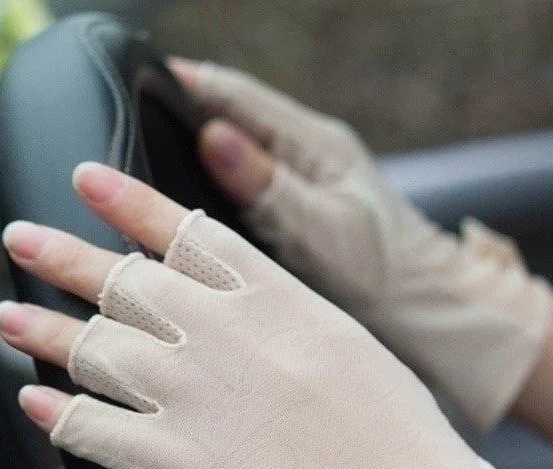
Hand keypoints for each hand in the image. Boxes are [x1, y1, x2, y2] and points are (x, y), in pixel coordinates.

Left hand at [0, 163, 552, 468]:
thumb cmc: (414, 453)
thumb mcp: (358, 362)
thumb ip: (293, 332)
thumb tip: (240, 319)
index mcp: (293, 310)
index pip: (194, 238)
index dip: (133, 204)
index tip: (92, 179)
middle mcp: (244, 344)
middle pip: (133, 284)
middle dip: (68, 256)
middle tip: (24, 237)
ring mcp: (213, 408)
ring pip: (101, 350)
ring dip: (45, 332)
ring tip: (10, 317)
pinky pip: (102, 434)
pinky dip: (61, 418)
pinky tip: (38, 406)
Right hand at [170, 58, 549, 430]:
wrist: (418, 301)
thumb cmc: (382, 270)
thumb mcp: (321, 229)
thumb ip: (268, 185)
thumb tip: (215, 138)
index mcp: (315, 144)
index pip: (239, 96)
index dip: (188, 86)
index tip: (139, 83)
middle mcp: (310, 151)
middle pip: (236, 115)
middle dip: (187, 113)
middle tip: (134, 120)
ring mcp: (308, 175)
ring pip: (243, 146)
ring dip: (203, 145)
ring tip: (156, 156)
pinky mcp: (306, 202)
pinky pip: (254, 177)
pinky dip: (224, 180)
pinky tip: (202, 198)